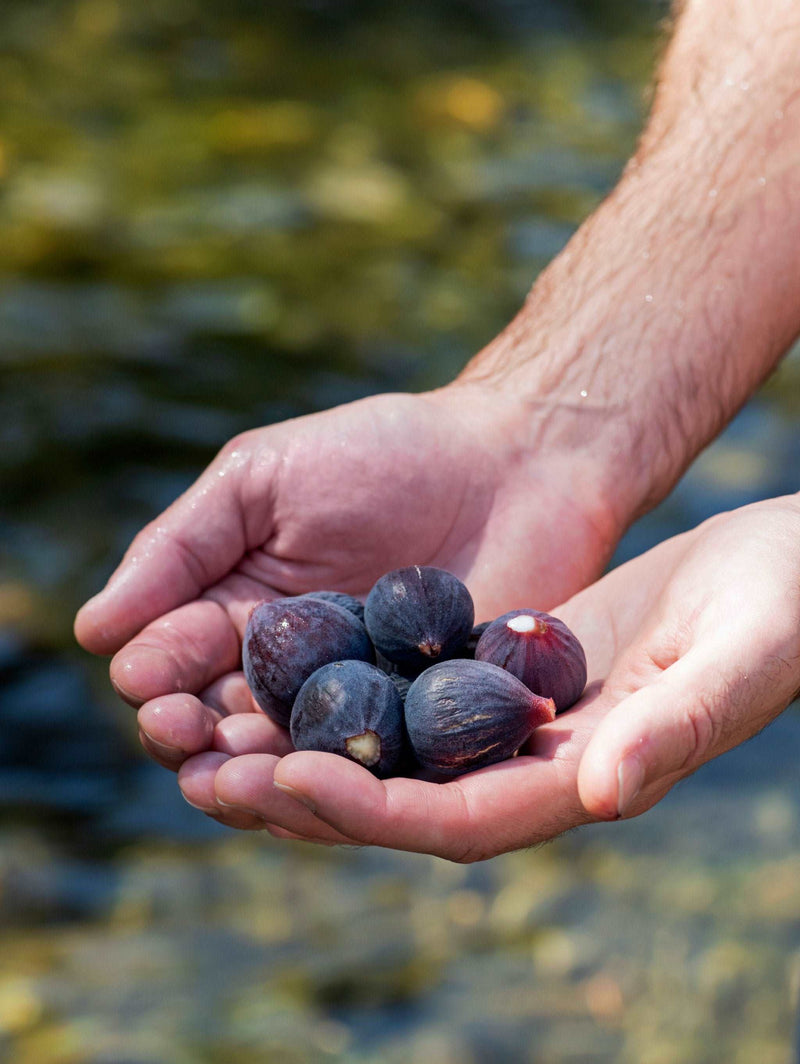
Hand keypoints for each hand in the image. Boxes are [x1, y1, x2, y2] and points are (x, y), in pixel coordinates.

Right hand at [74, 386, 617, 784]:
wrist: (517, 461)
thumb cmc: (385, 454)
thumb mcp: (263, 478)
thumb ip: (183, 547)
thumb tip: (95, 628)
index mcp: (241, 612)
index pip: (176, 662)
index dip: (155, 678)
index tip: (147, 682)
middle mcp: (291, 671)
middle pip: (220, 727)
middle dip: (190, 737)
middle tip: (181, 733)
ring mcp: (357, 707)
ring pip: (286, 763)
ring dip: (249, 775)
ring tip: (230, 775)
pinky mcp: (423, 732)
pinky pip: (370, 776)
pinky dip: (337, 787)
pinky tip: (316, 783)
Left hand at [192, 495, 799, 857]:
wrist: (779, 568)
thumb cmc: (782, 605)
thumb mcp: (739, 655)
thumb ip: (676, 726)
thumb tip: (601, 794)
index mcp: (586, 780)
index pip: (460, 821)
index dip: (372, 809)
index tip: (287, 779)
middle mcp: (537, 764)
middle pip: (401, 797)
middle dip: (303, 789)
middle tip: (202, 766)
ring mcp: (514, 717)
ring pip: (389, 743)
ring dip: (300, 737)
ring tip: (208, 721)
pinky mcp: (501, 665)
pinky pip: (405, 685)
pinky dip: (342, 681)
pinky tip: (277, 659)